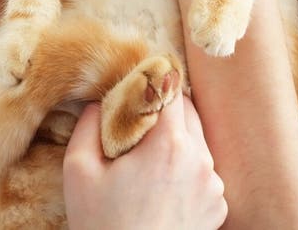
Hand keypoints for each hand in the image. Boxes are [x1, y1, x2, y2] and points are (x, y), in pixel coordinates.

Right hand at [63, 94, 227, 229]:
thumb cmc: (102, 227)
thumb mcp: (79, 172)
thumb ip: (89, 124)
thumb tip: (98, 101)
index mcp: (170, 145)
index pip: (171, 88)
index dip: (153, 82)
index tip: (136, 86)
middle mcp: (200, 160)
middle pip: (188, 112)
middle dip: (164, 111)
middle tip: (137, 127)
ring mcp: (214, 186)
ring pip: (197, 141)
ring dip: (176, 141)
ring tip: (147, 163)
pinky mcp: (218, 208)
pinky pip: (203, 172)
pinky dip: (186, 170)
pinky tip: (161, 188)